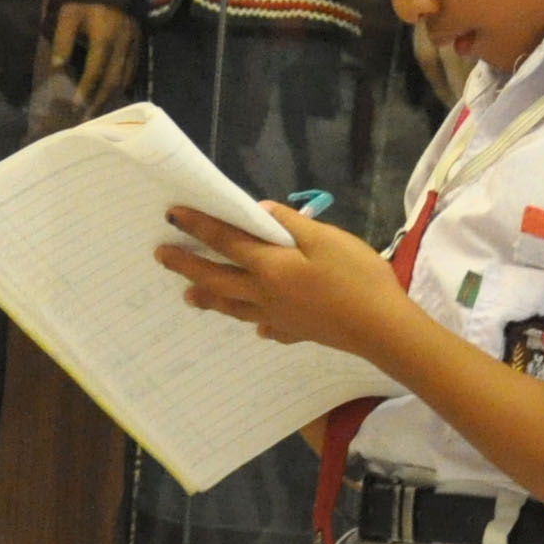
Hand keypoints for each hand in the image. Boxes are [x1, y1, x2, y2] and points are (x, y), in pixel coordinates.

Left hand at [49, 2, 136, 111]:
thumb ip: (63, 41)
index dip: (85, 90)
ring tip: (100, 110)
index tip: (76, 106)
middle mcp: (122, 43)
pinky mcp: (138, 40)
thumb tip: (57, 67)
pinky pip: (133, 68)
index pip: (95, 71)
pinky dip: (124, 83)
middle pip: (113, 79)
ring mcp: (133, 42)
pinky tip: (116, 92)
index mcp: (104, 37)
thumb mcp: (67, 15)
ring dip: (112, 96)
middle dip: (100, 101)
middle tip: (89, 117)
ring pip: (125, 76)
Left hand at [158, 202, 410, 361]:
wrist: (381, 327)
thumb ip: (290, 224)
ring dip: (209, 298)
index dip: (199, 226)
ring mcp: (281, 317)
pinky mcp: (298, 332)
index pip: (226, 241)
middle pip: (219, 278)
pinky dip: (256, 323)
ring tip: (189, 296)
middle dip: (188, 265)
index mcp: (271, 266)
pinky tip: (259, 327)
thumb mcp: (326, 238)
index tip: (172, 215)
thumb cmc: (356, 277)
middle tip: (162, 256)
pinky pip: (268, 328)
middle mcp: (266, 294)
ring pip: (235, 306)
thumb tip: (258, 210)